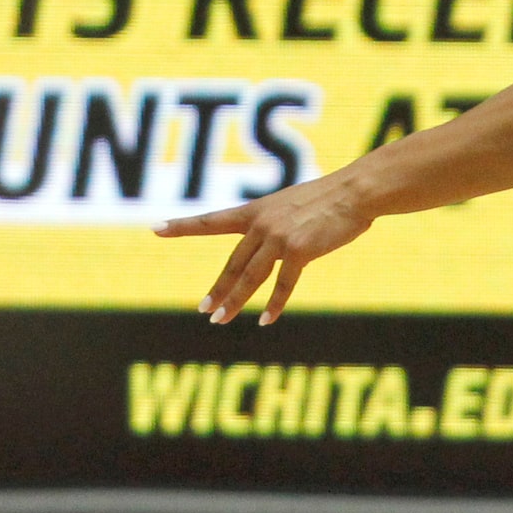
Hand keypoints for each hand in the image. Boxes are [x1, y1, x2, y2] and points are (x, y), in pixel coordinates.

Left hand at [155, 172, 373, 324]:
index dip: (183, 226)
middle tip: (204, 310)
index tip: (156, 228)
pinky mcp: (299, 250)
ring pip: (250, 277)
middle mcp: (262, 223)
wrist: (355, 192)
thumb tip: (272, 243)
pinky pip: (282, 284)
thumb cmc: (330, 197)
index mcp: (257, 210)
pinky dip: (274, 304)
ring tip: (219, 320)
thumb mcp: (293, 204)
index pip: (212, 220)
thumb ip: (277, 223)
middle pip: (233, 263)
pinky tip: (266, 320)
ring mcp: (279, 237)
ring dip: (234, 302)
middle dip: (218, 289)